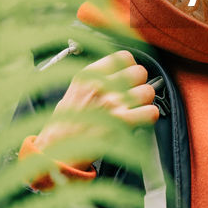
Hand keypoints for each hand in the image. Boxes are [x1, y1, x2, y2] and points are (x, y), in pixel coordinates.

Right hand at [32, 50, 158, 152]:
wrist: (57, 149)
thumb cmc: (64, 124)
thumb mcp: (73, 92)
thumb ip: (94, 81)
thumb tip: (115, 75)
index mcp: (89, 75)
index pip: (124, 57)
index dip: (130, 67)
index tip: (129, 75)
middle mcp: (102, 85)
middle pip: (139, 72)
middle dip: (139, 84)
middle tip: (132, 94)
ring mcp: (112, 102)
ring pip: (148, 91)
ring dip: (144, 101)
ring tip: (135, 109)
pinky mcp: (122, 121)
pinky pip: (151, 112)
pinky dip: (149, 117)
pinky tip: (139, 120)